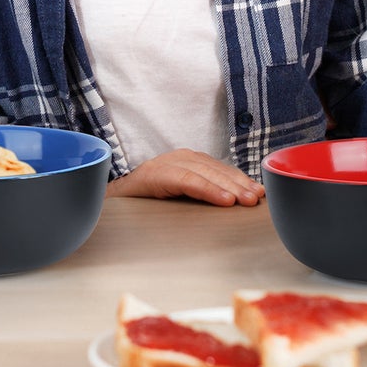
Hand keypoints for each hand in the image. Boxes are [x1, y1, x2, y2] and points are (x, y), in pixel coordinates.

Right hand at [106, 149, 264, 207]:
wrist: (107, 205)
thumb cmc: (145, 206)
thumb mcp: (177, 199)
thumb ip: (199, 197)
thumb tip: (233, 208)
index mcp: (185, 163)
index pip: (218, 169)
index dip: (239, 179)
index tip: (259, 192)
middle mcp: (177, 159)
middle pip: (214, 169)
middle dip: (238, 183)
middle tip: (257, 198)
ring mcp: (164, 164)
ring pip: (203, 172)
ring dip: (227, 186)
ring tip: (245, 200)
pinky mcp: (154, 175)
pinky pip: (186, 180)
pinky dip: (207, 189)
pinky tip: (223, 200)